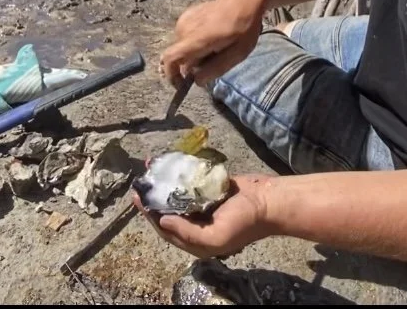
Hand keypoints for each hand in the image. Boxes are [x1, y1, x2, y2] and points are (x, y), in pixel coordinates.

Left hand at [133, 174, 275, 258]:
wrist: (269, 201)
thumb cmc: (244, 222)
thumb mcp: (216, 237)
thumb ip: (187, 233)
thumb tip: (162, 222)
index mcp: (196, 241)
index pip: (166, 230)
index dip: (149, 216)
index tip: (137, 198)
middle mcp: (197, 225)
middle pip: (169, 212)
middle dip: (153, 199)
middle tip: (140, 183)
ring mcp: (204, 207)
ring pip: (178, 197)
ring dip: (164, 185)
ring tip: (152, 170)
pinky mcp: (211, 191)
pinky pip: (191, 184)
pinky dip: (180, 175)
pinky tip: (171, 164)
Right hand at [159, 0, 267, 87]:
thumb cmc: (244, 27)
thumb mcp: (237, 54)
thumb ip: (216, 69)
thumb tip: (197, 81)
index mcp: (197, 39)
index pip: (170, 59)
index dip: (172, 76)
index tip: (182, 85)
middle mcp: (185, 29)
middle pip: (179, 56)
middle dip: (190, 66)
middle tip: (212, 63)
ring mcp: (184, 20)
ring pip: (182, 47)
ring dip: (193, 54)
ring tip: (215, 49)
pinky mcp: (186, 15)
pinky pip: (184, 37)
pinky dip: (193, 43)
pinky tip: (211, 38)